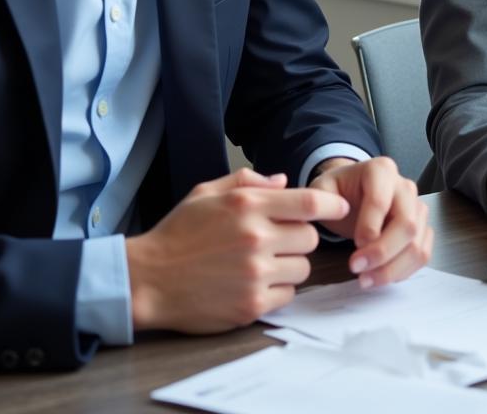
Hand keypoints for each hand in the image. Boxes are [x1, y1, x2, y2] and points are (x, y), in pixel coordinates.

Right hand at [125, 167, 350, 332]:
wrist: (147, 279)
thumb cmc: (178, 233)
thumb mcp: (207, 192)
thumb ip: (249, 181)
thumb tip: (284, 181)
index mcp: (248, 205)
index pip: (309, 203)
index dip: (331, 206)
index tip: (338, 209)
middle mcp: (256, 238)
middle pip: (310, 237)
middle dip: (300, 237)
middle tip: (278, 239)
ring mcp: (255, 274)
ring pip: (303, 267)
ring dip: (290, 264)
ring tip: (262, 262)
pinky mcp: (252, 305)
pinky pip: (287, 294)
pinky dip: (277, 289)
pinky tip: (254, 283)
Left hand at [309, 156, 433, 288]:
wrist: (353, 193)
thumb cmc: (338, 192)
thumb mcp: (322, 188)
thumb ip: (322, 198)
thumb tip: (341, 211)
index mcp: (381, 170)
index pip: (381, 201)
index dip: (367, 229)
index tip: (351, 250)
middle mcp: (405, 186)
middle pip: (407, 224)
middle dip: (382, 253)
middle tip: (357, 269)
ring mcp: (418, 207)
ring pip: (417, 243)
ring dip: (392, 269)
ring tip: (365, 279)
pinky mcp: (422, 228)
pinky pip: (422, 254)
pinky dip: (403, 271)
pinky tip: (380, 276)